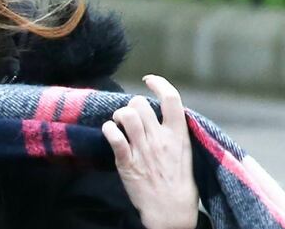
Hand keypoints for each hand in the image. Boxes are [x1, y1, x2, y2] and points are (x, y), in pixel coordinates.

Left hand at [101, 75, 198, 228]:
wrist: (172, 213)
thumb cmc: (180, 184)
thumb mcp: (186, 153)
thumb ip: (175, 133)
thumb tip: (164, 113)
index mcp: (179, 136)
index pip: (172, 99)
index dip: (158, 83)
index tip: (149, 80)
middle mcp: (160, 139)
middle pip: (141, 104)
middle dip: (132, 105)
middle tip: (131, 116)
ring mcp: (143, 150)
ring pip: (126, 115)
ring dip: (118, 115)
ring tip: (119, 123)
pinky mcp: (127, 163)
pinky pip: (114, 136)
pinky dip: (108, 129)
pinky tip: (109, 132)